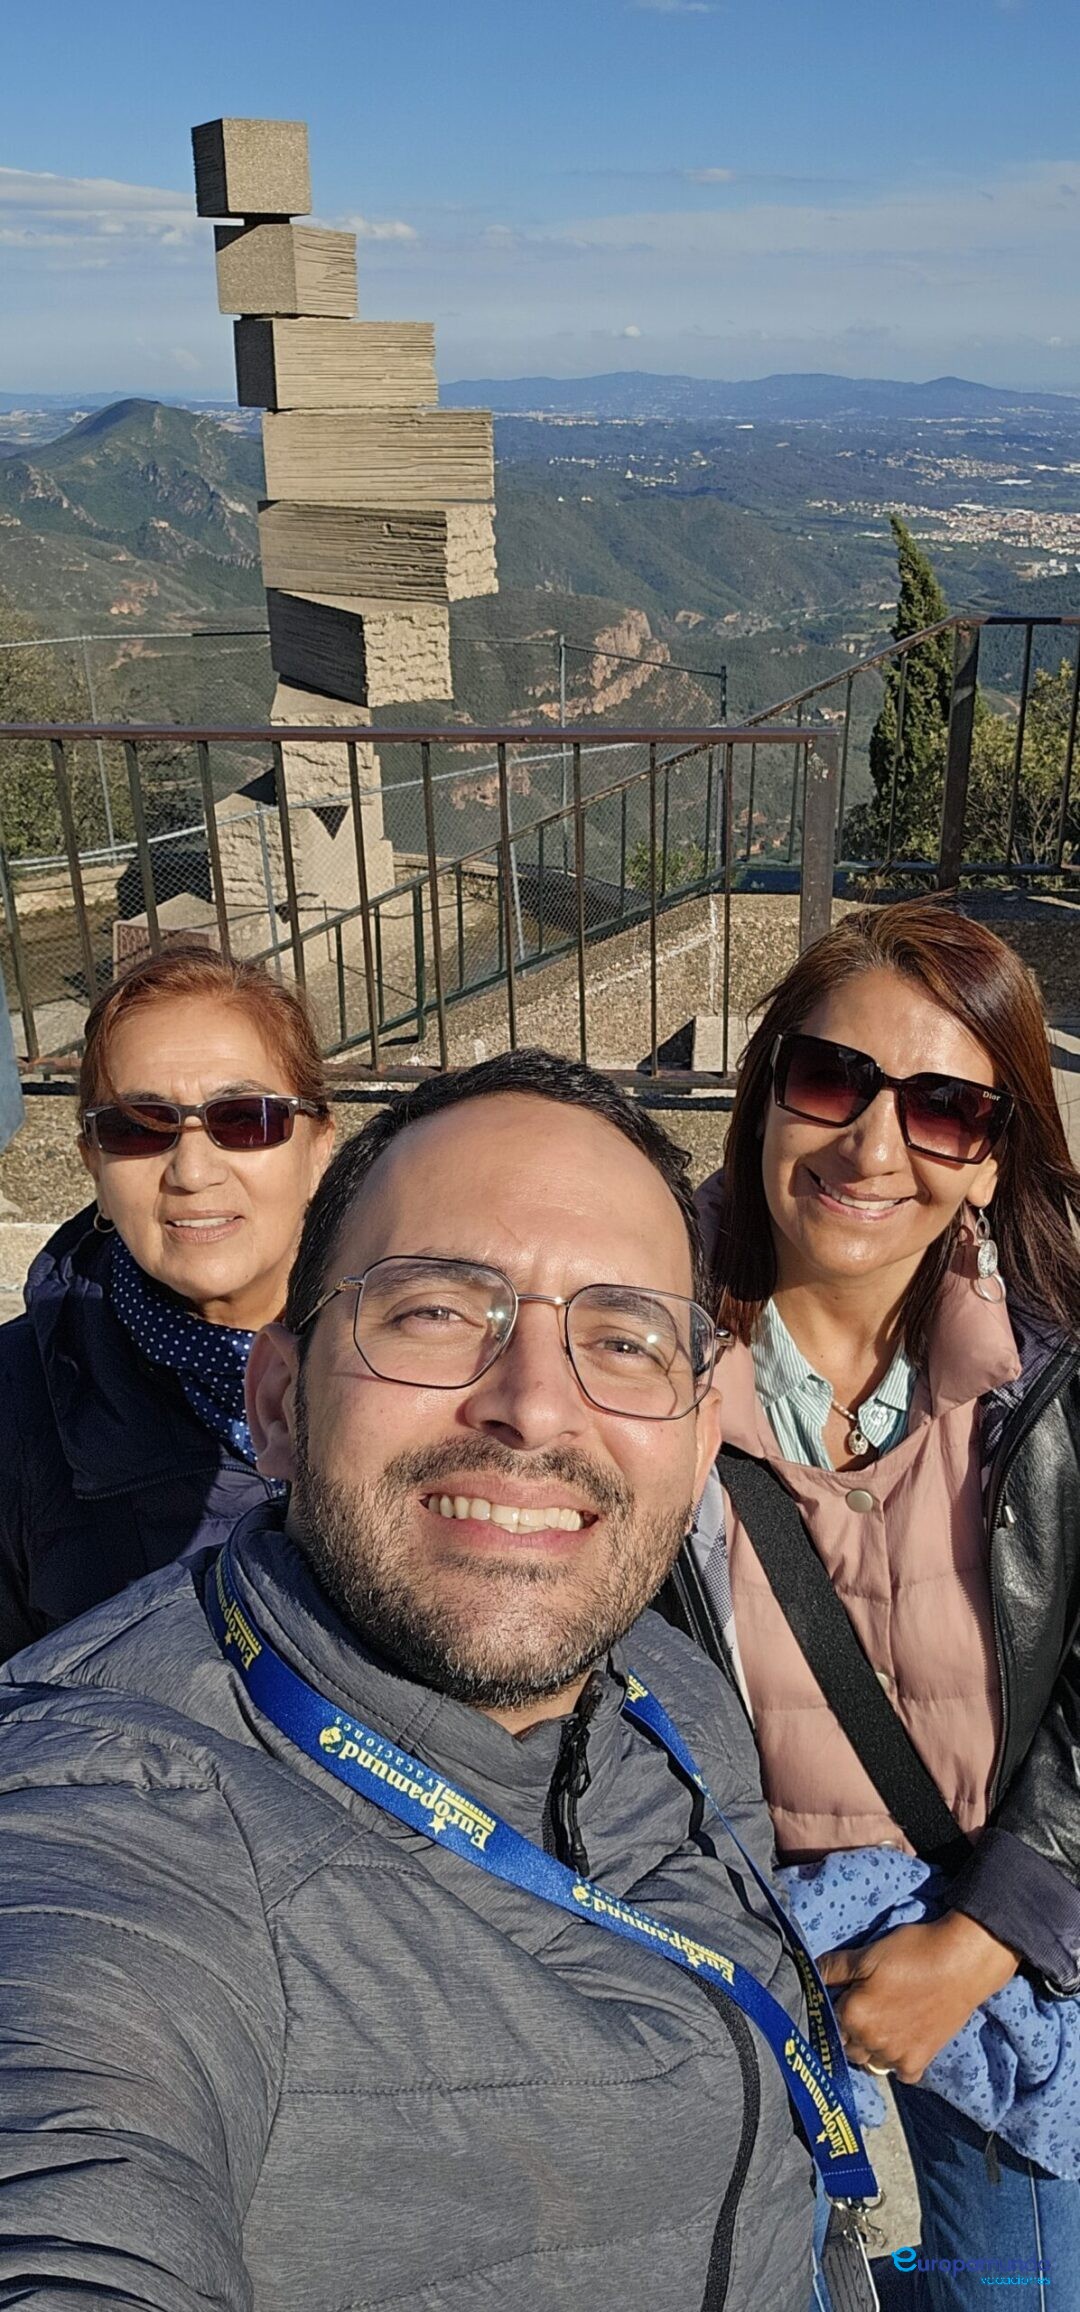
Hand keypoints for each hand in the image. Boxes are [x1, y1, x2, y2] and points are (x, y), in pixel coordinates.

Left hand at [818, 1913, 1018, 2084]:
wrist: (961, 1963)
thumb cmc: (913, 1953)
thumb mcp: (866, 1953)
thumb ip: (833, 1967)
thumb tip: (809, 1972)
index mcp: (853, 2016)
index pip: (829, 2019)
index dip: (838, 2006)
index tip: (849, 1994)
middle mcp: (871, 2043)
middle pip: (847, 2045)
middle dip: (852, 2029)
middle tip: (869, 2005)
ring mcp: (897, 2057)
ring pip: (871, 2061)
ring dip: (873, 2046)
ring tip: (887, 2019)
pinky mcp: (921, 2062)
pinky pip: (900, 2073)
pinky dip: (898, 2061)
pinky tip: (904, 2038)